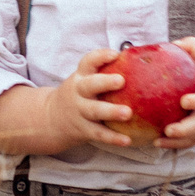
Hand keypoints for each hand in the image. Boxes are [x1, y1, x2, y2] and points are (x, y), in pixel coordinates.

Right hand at [0, 50, 137, 156]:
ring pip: (94, 111)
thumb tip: (143, 60)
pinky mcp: (83, 129)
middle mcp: (79, 92)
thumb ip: (106, 71)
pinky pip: (99, 134)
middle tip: (121, 81)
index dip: (101, 57)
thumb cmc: (81, 94)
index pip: (88, 62)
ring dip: (111, 112)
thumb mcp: (86, 79)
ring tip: (128, 113)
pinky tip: (127, 140)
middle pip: (90, 85)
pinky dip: (113, 138)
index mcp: (82, 76)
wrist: (51, 118)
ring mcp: (80, 111)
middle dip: (105, 82)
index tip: (115, 54)